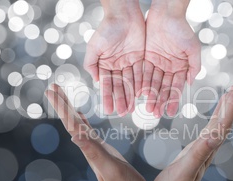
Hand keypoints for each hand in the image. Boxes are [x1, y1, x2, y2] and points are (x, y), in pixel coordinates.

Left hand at [45, 84, 148, 180]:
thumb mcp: (110, 169)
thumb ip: (94, 153)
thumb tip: (74, 136)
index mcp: (88, 149)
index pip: (72, 125)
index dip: (62, 107)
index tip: (52, 91)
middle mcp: (88, 147)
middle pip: (72, 122)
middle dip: (63, 104)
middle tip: (53, 87)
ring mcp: (95, 148)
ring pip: (79, 124)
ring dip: (71, 110)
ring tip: (63, 96)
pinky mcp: (103, 149)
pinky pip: (90, 130)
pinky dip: (84, 120)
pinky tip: (81, 115)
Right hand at [84, 1, 144, 115]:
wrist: (123, 14)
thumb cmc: (106, 29)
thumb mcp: (94, 47)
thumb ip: (91, 64)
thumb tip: (95, 81)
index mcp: (105, 64)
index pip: (107, 84)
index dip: (107, 97)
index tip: (108, 110)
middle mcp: (117, 65)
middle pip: (120, 86)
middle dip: (121, 99)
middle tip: (123, 113)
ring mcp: (129, 62)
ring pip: (131, 82)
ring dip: (131, 95)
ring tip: (132, 108)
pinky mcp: (141, 57)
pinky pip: (141, 73)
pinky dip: (141, 83)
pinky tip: (141, 94)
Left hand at [143, 1, 200, 117]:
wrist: (166, 13)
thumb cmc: (181, 28)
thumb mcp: (192, 48)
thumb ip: (194, 66)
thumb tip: (191, 82)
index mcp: (181, 67)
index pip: (176, 87)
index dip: (173, 99)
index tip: (169, 112)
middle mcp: (169, 67)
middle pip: (163, 87)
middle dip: (160, 101)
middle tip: (155, 114)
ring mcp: (157, 63)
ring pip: (153, 82)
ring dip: (150, 95)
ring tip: (147, 108)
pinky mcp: (146, 57)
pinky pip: (143, 72)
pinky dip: (142, 82)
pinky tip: (140, 93)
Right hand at [149, 85, 232, 180]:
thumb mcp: (184, 171)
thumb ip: (198, 154)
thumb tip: (214, 136)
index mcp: (205, 151)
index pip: (221, 126)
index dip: (229, 107)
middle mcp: (206, 150)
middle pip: (222, 124)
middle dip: (230, 104)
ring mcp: (201, 152)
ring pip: (216, 128)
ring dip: (223, 110)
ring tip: (228, 95)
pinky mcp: (193, 153)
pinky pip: (207, 133)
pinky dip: (212, 120)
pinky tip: (212, 116)